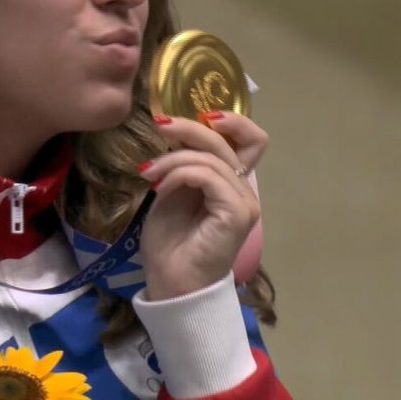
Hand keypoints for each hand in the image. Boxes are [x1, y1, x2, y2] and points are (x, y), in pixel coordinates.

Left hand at [136, 111, 268, 299]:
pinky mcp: (237, 214)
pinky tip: (160, 188)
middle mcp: (244, 190)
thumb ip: (185, 164)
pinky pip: (209, 176)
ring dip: (174, 158)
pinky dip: (180, 174)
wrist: (171, 285)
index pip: (251, 139)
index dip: (232, 120)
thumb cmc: (170, 244)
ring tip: (149, 173)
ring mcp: (244, 202)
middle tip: (160, 127)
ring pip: (214, 157)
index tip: (199, 114)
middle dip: (190, 127)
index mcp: (232, 183)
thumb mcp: (173, 191)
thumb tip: (178, 132)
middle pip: (230, 140)